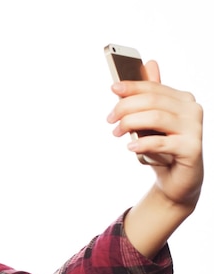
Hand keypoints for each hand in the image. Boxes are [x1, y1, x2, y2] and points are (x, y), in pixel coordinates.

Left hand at [108, 61, 203, 256]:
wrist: (175, 179)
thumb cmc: (161, 147)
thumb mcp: (150, 121)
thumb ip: (149, 95)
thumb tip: (150, 62)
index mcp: (182, 99)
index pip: (153, 87)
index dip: (131, 87)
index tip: (113, 89)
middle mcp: (192, 110)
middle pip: (152, 101)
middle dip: (126, 108)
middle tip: (110, 120)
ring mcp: (194, 129)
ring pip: (156, 117)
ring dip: (130, 124)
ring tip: (117, 132)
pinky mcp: (192, 149)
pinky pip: (162, 142)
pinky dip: (143, 144)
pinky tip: (130, 147)